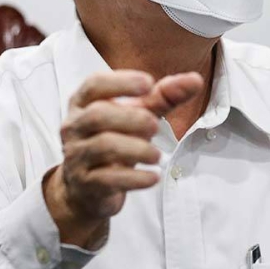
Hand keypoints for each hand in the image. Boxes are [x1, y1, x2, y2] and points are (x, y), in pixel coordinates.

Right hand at [43, 69, 203, 246]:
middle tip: (155, 126)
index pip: (94, 84)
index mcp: (83, 103)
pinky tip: (153, 177)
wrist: (85, 188)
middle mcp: (74, 127)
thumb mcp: (136, 115)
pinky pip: (107, 180)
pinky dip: (135, 178)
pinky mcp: (85, 184)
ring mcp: (76, 156)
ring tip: (157, 155)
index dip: (121, 82)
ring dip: (136, 148)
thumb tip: (195, 80)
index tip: (149, 84)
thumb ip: (163, 97)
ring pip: (103, 146)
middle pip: (98, 115)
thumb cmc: (113, 139)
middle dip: (132, 118)